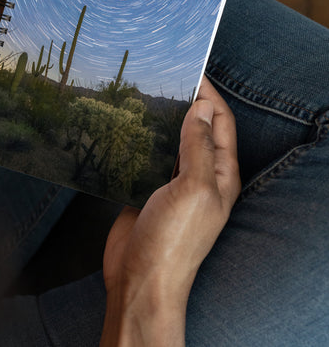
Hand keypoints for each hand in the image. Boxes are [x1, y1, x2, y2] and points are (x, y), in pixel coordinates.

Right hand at [101, 77, 240, 346]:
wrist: (140, 279)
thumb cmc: (173, 239)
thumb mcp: (192, 189)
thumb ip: (197, 147)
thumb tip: (202, 107)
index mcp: (220, 173)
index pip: (220, 123)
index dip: (209, 95)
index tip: (190, 70)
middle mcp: (199, 175)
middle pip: (198, 129)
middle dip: (186, 103)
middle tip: (163, 77)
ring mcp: (173, 183)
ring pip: (172, 141)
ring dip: (164, 119)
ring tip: (144, 94)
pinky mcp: (148, 188)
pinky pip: (150, 156)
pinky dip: (144, 138)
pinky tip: (128, 125)